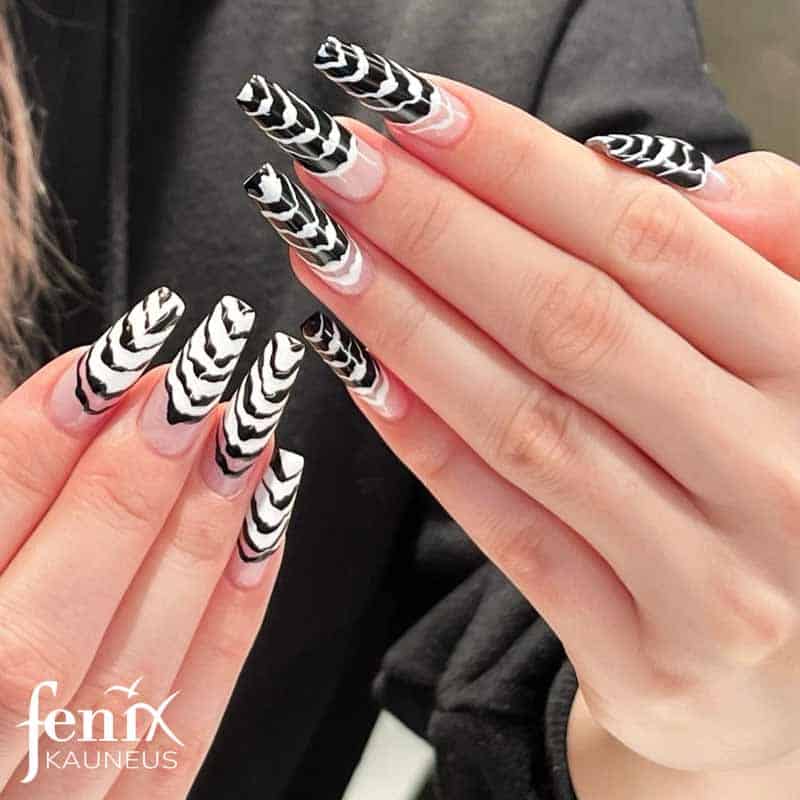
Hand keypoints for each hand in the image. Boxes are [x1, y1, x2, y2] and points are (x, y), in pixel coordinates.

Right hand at [0, 291, 303, 796]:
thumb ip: (1, 507)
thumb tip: (80, 402)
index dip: (31, 451)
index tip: (110, 358)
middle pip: (44, 636)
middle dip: (126, 494)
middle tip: (196, 383)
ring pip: (128, 684)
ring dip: (199, 546)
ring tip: (250, 438)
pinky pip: (183, 731)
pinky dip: (231, 621)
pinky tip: (268, 527)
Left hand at [239, 38, 799, 777]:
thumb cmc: (791, 488)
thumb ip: (774, 259)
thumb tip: (686, 184)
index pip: (649, 241)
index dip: (519, 165)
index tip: (412, 111)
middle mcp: (777, 475)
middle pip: (572, 321)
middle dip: (437, 227)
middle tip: (335, 163)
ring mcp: (711, 581)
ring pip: (527, 424)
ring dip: (407, 325)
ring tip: (322, 253)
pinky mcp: (643, 658)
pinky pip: (513, 533)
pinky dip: (428, 445)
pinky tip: (360, 372)